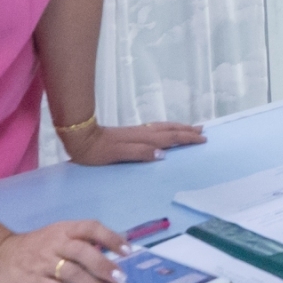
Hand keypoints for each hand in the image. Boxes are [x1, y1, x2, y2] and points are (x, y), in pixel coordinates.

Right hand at [0, 219, 127, 282]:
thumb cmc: (32, 247)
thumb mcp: (55, 236)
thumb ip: (79, 243)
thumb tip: (110, 255)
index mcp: (63, 229)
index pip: (91, 227)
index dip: (111, 238)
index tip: (127, 251)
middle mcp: (55, 243)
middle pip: (84, 252)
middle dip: (105, 266)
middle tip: (121, 279)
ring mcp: (43, 262)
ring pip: (74, 273)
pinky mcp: (34, 281)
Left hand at [60, 120, 205, 166]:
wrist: (80, 137)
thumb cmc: (96, 151)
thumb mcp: (117, 154)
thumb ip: (139, 153)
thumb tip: (163, 154)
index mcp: (142, 139)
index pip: (170, 138)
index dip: (187, 138)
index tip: (203, 139)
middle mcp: (143, 133)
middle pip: (170, 129)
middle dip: (187, 130)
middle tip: (203, 131)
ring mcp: (137, 131)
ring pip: (163, 128)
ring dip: (179, 127)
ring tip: (191, 128)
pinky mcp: (131, 133)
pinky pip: (157, 129)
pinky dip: (167, 129)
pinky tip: (166, 131)